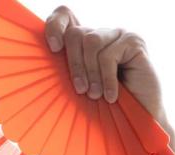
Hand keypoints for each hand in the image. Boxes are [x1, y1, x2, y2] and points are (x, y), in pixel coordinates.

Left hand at [44, 5, 167, 126]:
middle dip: (74, 64)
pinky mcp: (134, 41)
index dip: (55, 25)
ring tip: (95, 96)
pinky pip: (108, 55)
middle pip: (75, 33)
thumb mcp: (77, 87)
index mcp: (83, 42)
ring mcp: (118, 34)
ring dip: (90, 73)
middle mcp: (100, 33)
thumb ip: (64, 71)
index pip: (64, 15)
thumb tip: (38, 65)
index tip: (53, 48)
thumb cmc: (103, 107)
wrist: (136, 119)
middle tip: (80, 90)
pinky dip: (106, 79)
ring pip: (91, 41)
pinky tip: (111, 96)